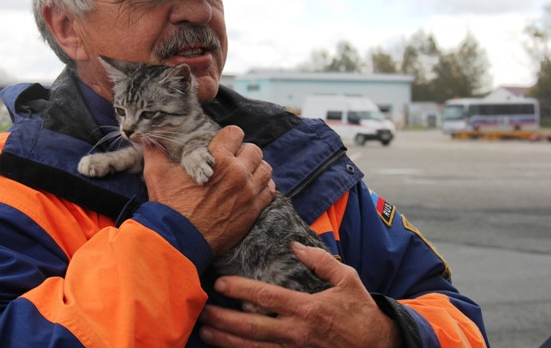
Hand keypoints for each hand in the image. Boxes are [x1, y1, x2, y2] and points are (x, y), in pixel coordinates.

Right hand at [142, 125, 274, 255]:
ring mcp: (248, 192)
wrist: (178, 240)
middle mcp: (237, 172)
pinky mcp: (253, 210)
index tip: (223, 144)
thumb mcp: (157, 173)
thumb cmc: (168, 206)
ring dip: (255, 168)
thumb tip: (149, 138)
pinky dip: (262, 187)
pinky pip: (269, 190)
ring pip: (265, 168)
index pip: (235, 133)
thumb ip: (155, 151)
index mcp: (218, 159)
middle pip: (254, 150)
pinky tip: (250, 189)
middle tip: (232, 161)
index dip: (228, 137)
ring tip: (243, 174)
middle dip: (243, 152)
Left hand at [199, 243, 401, 347]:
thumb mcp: (347, 279)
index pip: (265, 297)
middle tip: (201, 312)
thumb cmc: (362, 312)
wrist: (380, 346)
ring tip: (205, 332)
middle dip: (223, 320)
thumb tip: (295, 245)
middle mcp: (297, 332)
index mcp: (307, 308)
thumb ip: (320, 261)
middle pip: (251, 327)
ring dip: (227, 341)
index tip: (220, 284)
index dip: (240, 290)